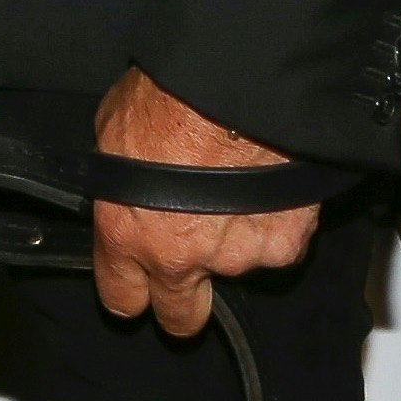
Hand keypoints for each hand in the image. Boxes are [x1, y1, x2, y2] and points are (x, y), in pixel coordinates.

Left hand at [88, 67, 323, 336]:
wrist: (236, 83)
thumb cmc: (169, 95)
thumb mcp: (114, 129)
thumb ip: (121, 179)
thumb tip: (125, 185)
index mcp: (126, 235)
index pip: (122, 299)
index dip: (130, 292)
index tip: (139, 286)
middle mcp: (179, 259)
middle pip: (182, 318)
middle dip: (184, 303)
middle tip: (192, 264)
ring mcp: (237, 257)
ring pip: (236, 270)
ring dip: (234, 243)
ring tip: (235, 190)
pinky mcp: (285, 244)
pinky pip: (278, 246)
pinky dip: (275, 225)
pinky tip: (268, 188)